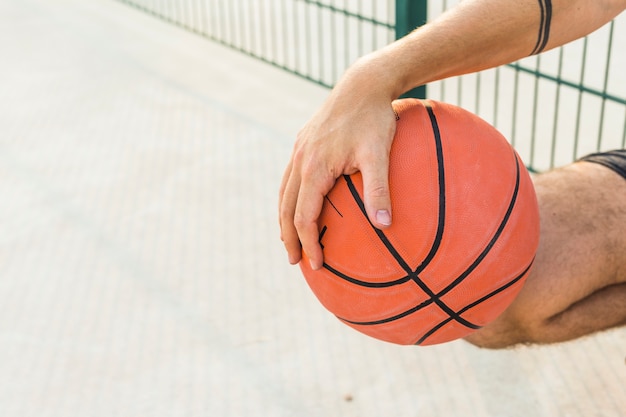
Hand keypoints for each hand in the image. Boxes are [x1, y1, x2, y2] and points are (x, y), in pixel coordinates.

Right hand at [279, 69, 397, 269]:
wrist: (363, 83)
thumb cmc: (374, 118)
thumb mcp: (379, 153)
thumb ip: (379, 189)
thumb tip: (385, 226)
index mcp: (314, 167)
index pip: (304, 216)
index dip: (308, 243)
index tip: (317, 264)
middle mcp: (301, 159)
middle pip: (286, 208)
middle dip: (290, 238)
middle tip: (296, 261)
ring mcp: (299, 150)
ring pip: (284, 193)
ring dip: (286, 219)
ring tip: (290, 239)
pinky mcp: (304, 143)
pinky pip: (290, 178)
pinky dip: (290, 198)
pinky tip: (300, 204)